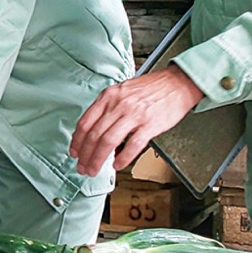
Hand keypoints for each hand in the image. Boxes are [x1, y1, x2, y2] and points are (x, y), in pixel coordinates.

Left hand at [71, 65, 205, 175]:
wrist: (177, 83)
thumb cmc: (150, 88)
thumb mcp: (121, 91)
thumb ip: (106, 107)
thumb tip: (92, 128)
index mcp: (108, 96)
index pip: (85, 123)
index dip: (77, 142)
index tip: (74, 153)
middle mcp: (118, 105)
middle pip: (94, 135)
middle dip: (85, 155)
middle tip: (83, 167)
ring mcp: (134, 114)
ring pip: (108, 141)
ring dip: (98, 159)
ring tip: (95, 169)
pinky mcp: (151, 124)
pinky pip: (133, 145)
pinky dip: (123, 158)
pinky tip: (117, 165)